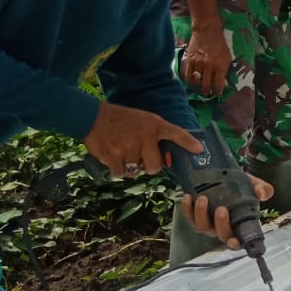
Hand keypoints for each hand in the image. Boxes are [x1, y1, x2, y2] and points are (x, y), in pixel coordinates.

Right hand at [84, 103, 201, 177]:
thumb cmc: (121, 120)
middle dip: (149, 166)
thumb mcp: (144, 120)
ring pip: (137, 172)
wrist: (92, 117)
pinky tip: (113, 156)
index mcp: (154, 125)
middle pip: (155, 167)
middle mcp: (144, 137)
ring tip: (124, 153)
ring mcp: (129, 148)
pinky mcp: (113, 156)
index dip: (189, 143)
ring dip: (131, 168)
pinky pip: (120, 173)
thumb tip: (167, 159)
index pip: (176, 133)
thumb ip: (156, 136)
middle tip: (141, 157)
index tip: (199, 150)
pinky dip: (117, 169)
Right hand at [180, 26, 232, 96]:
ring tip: (200, 87)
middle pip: (206, 86)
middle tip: (207, 92)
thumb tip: (223, 84)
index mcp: (220, 65)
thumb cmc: (219, 44)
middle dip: (207, 91)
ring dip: (198, 87)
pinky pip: (187, 75)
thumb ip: (225, 71)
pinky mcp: (189, 60)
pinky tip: (192, 81)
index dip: (217, 92)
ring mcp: (198, 63)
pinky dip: (189, 80)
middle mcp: (209, 66)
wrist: (207, 31)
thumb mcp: (227, 57)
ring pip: (196, 82)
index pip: (218, 85)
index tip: (216, 93)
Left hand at [183, 174, 275, 248]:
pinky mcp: (195, 216)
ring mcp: (208, 224)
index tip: (233, 241)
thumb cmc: (243, 187)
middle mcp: (223, 228)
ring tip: (203, 198)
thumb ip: (262, 189)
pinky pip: (189, 217)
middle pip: (220, 234)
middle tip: (221, 209)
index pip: (238, 240)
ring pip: (202, 227)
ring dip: (201, 214)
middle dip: (220, 224)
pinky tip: (188, 197)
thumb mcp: (254, 186)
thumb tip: (261, 193)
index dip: (235, 244)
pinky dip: (187, 208)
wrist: (226, 179)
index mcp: (239, 225)